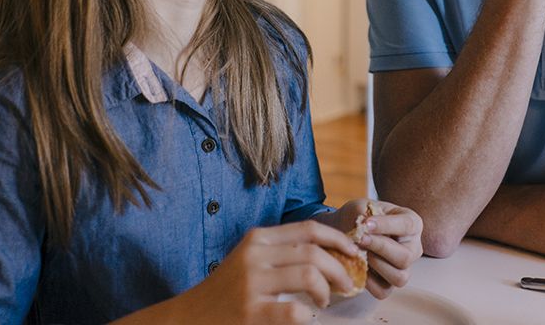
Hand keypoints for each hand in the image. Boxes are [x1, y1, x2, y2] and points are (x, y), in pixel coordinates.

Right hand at [162, 220, 361, 323]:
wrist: (189, 317)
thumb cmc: (227, 290)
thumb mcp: (250, 259)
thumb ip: (281, 252)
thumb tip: (330, 252)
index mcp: (258, 237)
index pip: (309, 229)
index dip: (338, 239)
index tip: (354, 253)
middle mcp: (255, 254)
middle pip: (314, 251)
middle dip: (340, 268)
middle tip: (348, 284)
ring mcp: (252, 283)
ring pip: (310, 275)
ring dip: (327, 290)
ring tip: (324, 302)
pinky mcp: (251, 312)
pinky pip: (295, 312)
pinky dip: (308, 316)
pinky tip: (305, 318)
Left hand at [333, 198, 424, 299]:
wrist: (347, 231)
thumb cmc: (359, 216)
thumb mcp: (361, 207)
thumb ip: (363, 214)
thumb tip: (363, 228)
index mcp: (412, 224)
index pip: (407, 225)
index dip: (386, 225)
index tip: (366, 223)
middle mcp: (413, 248)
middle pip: (405, 257)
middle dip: (380, 248)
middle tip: (360, 239)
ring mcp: (403, 268)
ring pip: (399, 277)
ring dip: (376, 265)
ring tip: (359, 252)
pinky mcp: (389, 285)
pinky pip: (383, 291)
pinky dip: (369, 282)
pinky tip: (358, 266)